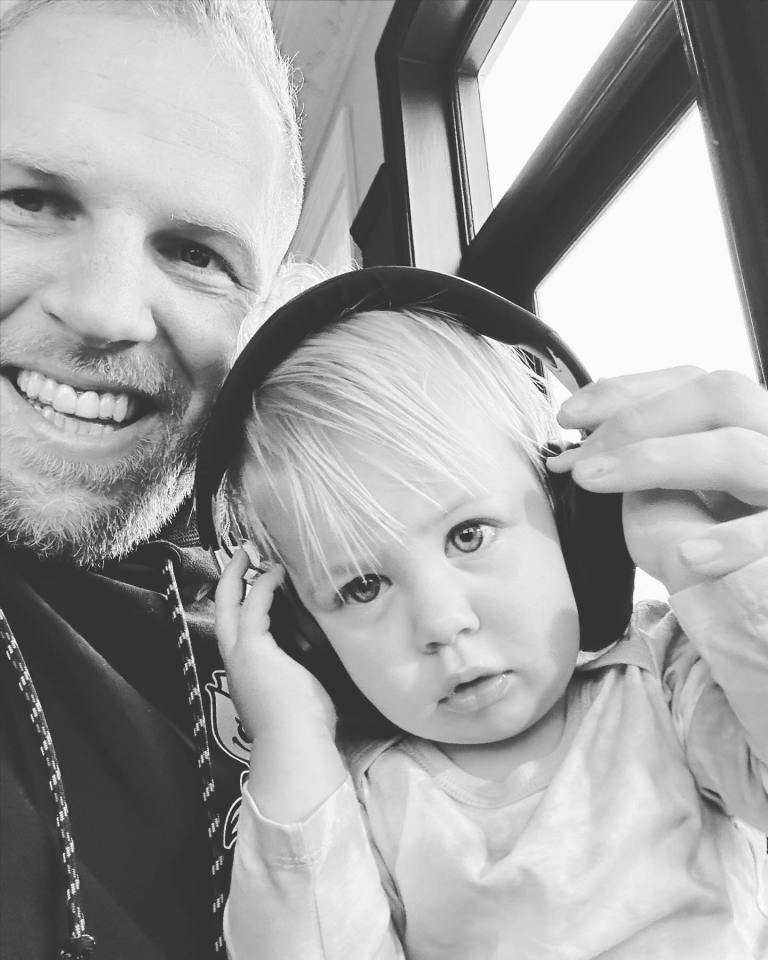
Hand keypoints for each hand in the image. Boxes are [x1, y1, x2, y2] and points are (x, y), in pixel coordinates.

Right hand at [215, 549, 336, 742]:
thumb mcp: (300, 689)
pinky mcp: (253, 649)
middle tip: (240, 554)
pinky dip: (262, 585)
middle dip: (228, 579)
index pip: (237, 628)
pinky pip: (252, 606)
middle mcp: (237, 661)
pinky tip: (275, 572)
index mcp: (247, 672)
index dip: (241, 602)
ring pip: (229, 603)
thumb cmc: (304, 727)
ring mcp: (241, 655)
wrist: (295, 746)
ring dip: (240, 575)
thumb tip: (316, 654)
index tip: (255, 582)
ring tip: (253, 555)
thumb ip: (299, 667)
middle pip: (221, 609)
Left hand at [547, 367, 767, 591]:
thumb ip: (650, 469)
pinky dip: (732, 540)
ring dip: (655, 461)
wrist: (766, 621)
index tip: (570, 415)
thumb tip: (589, 447)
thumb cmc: (720, 564)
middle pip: (722, 395)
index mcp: (748, 432)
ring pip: (739, 453)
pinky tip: (690, 556)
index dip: (629, 390)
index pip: (695, 383)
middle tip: (577, 460)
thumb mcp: (677, 510)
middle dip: (635, 419)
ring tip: (592, 480)